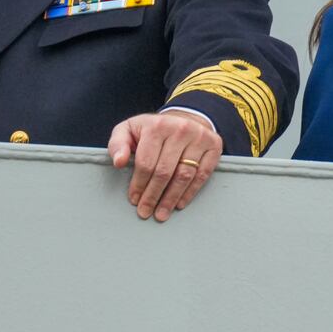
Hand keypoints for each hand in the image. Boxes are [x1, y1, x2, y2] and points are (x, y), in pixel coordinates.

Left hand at [107, 110, 222, 221]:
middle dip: (153, 195)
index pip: (146, 162)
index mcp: (157, 125)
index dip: (139, 184)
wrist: (184, 118)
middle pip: (165, 171)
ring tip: (161, 213)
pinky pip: (202, 175)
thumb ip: (118, 144)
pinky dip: (190, 192)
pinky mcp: (214, 146)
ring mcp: (199, 137)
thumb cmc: (152, 130)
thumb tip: (119, 162)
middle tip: (146, 211)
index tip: (134, 199)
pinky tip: (179, 203)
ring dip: (171, 198)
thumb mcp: (129, 130)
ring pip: (184, 175)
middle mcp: (180, 129)